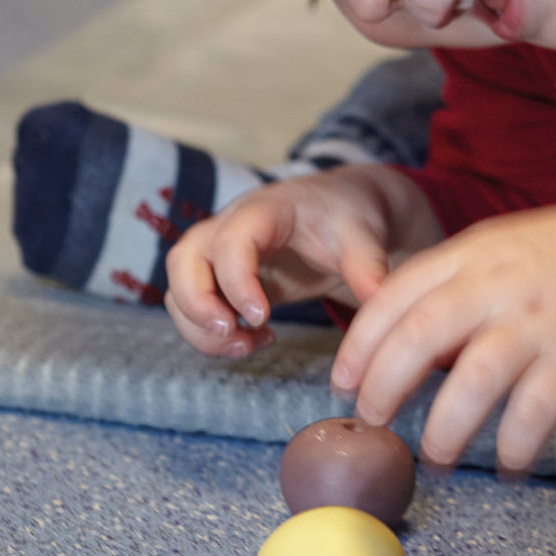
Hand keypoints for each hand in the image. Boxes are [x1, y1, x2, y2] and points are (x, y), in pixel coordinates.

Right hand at [164, 170, 396, 359]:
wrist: (341, 211)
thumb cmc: (348, 217)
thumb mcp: (364, 235)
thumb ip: (368, 265)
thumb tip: (377, 299)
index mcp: (266, 210)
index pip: (231, 239)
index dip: (237, 281)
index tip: (262, 317)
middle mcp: (230, 226)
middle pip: (183, 260)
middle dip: (196, 305)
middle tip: (234, 335)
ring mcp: (219, 253)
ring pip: (178, 288)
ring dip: (200, 327)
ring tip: (247, 346)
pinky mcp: (220, 278)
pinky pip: (192, 307)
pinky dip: (209, 333)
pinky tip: (253, 341)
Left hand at [331, 197, 555, 472]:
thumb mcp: (497, 252)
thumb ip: (450, 289)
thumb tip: (392, 348)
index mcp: (471, 254)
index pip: (397, 294)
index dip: (360, 342)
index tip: (343, 382)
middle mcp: (499, 283)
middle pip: (422, 334)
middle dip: (385, 385)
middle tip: (373, 424)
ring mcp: (540, 319)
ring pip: (476, 377)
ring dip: (447, 427)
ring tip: (435, 460)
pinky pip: (538, 409)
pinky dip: (516, 444)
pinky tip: (507, 468)